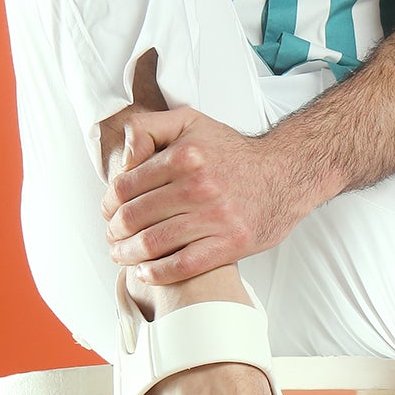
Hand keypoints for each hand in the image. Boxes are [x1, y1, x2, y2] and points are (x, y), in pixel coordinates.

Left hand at [101, 105, 315, 286]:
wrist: (286, 173)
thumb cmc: (232, 152)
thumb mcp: (189, 122)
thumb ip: (148, 129)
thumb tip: (123, 159)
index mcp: (184, 155)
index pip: (125, 187)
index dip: (108, 204)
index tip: (108, 212)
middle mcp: (198, 186)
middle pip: (134, 217)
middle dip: (114, 232)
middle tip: (112, 237)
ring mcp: (215, 217)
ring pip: (152, 244)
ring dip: (128, 254)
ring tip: (122, 255)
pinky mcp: (230, 244)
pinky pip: (182, 265)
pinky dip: (156, 273)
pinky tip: (146, 271)